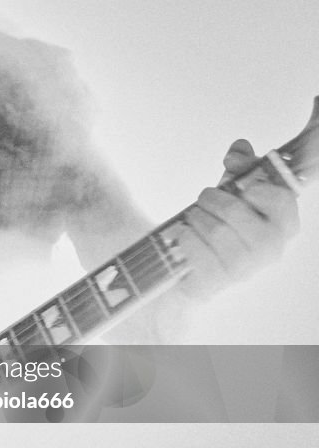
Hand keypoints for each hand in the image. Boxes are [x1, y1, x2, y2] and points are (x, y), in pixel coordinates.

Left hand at [175, 139, 299, 297]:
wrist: (191, 267)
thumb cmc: (220, 225)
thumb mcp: (232, 193)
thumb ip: (239, 169)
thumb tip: (239, 148)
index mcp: (283, 226)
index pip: (282, 202)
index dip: (260, 189)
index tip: (243, 185)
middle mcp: (269, 250)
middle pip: (237, 212)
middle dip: (214, 198)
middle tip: (204, 198)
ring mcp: (243, 270)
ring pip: (215, 230)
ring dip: (197, 216)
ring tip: (193, 217)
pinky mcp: (215, 283)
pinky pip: (196, 252)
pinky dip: (184, 237)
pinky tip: (182, 234)